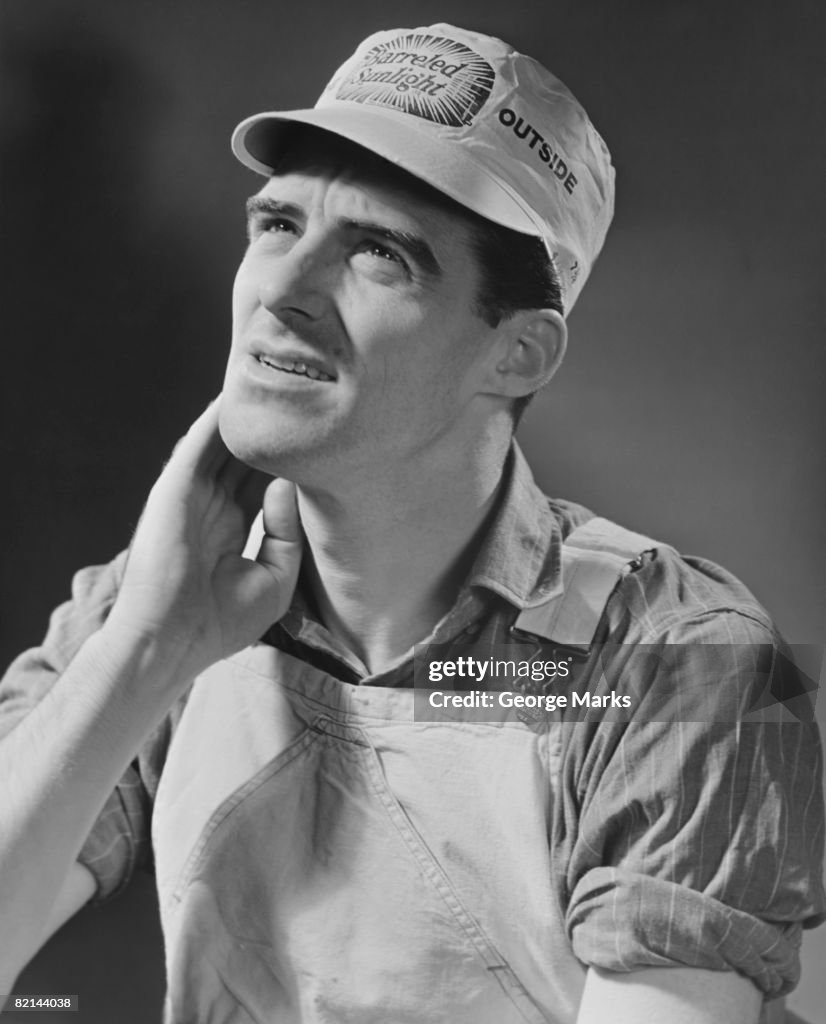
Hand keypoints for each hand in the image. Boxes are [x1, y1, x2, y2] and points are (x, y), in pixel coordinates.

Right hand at [106, 398, 301, 678]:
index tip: (324, 434)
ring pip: (224, 442)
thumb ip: (288, 533)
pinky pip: (198, 445)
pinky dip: (216, 419)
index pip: (268, 478)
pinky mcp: (175, 489)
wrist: (173, 642)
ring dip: (246, 414)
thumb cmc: (222, 622)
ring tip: (275, 378)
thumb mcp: (275, 579)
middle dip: (273, 428)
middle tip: (303, 393)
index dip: (292, 457)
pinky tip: (239, 394)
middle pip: (248, 453)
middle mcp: (214, 503)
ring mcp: (193, 494)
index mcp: (235, 524)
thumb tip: (289, 483)